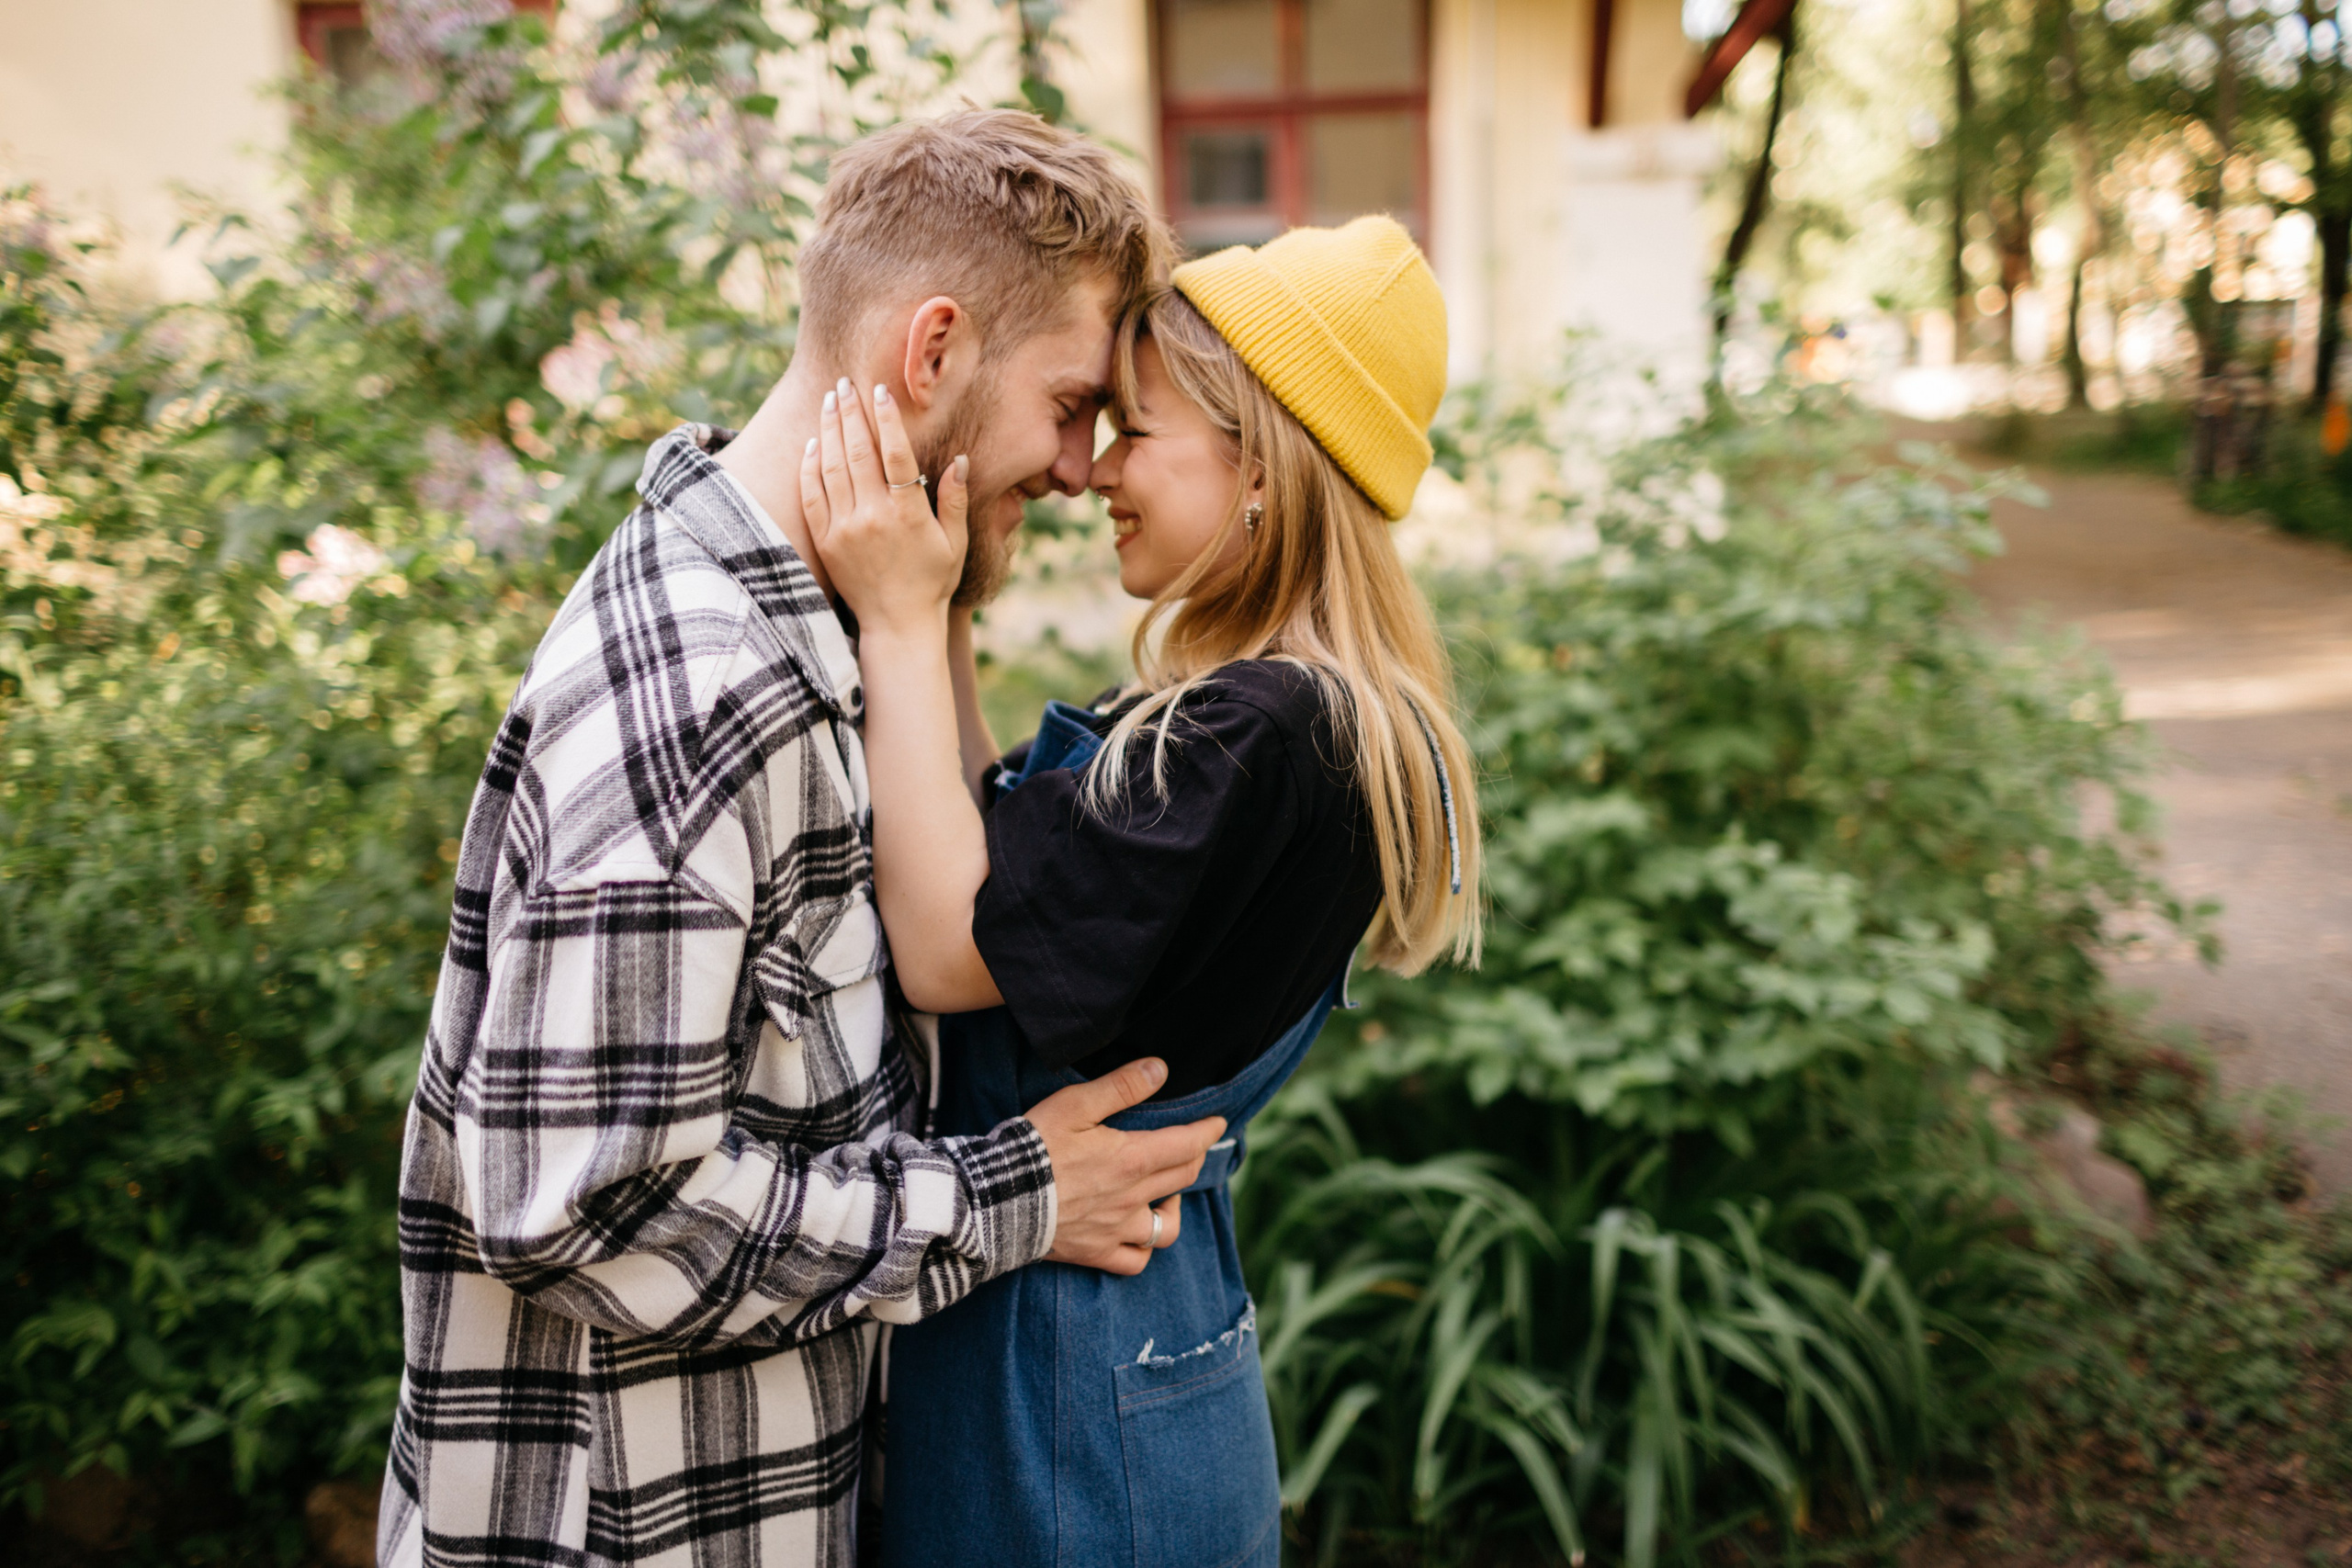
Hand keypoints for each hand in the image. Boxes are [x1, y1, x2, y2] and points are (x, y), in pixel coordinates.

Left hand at [800, 376, 967, 634]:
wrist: (896, 625)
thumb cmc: (931, 583)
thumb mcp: (954, 542)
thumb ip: (955, 500)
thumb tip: (960, 460)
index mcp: (907, 513)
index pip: (894, 454)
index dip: (886, 419)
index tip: (879, 391)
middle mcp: (872, 516)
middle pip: (857, 451)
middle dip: (850, 412)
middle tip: (845, 383)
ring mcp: (844, 528)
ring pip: (831, 467)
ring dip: (829, 430)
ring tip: (829, 402)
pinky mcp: (825, 541)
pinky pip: (812, 495)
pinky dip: (810, 466)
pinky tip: (812, 444)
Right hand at [1024, 1058, 1225, 1275]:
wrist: (995, 1200)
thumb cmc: (1033, 1147)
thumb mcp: (1075, 1104)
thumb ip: (1121, 1086)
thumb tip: (1160, 1069)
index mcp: (1132, 1159)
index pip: (1187, 1145)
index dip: (1208, 1132)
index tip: (1218, 1123)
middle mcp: (1132, 1197)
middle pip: (1182, 1178)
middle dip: (1195, 1158)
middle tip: (1192, 1146)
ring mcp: (1115, 1229)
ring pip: (1167, 1228)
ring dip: (1174, 1207)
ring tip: (1167, 1192)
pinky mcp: (1095, 1252)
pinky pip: (1134, 1261)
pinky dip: (1143, 1249)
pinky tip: (1139, 1233)